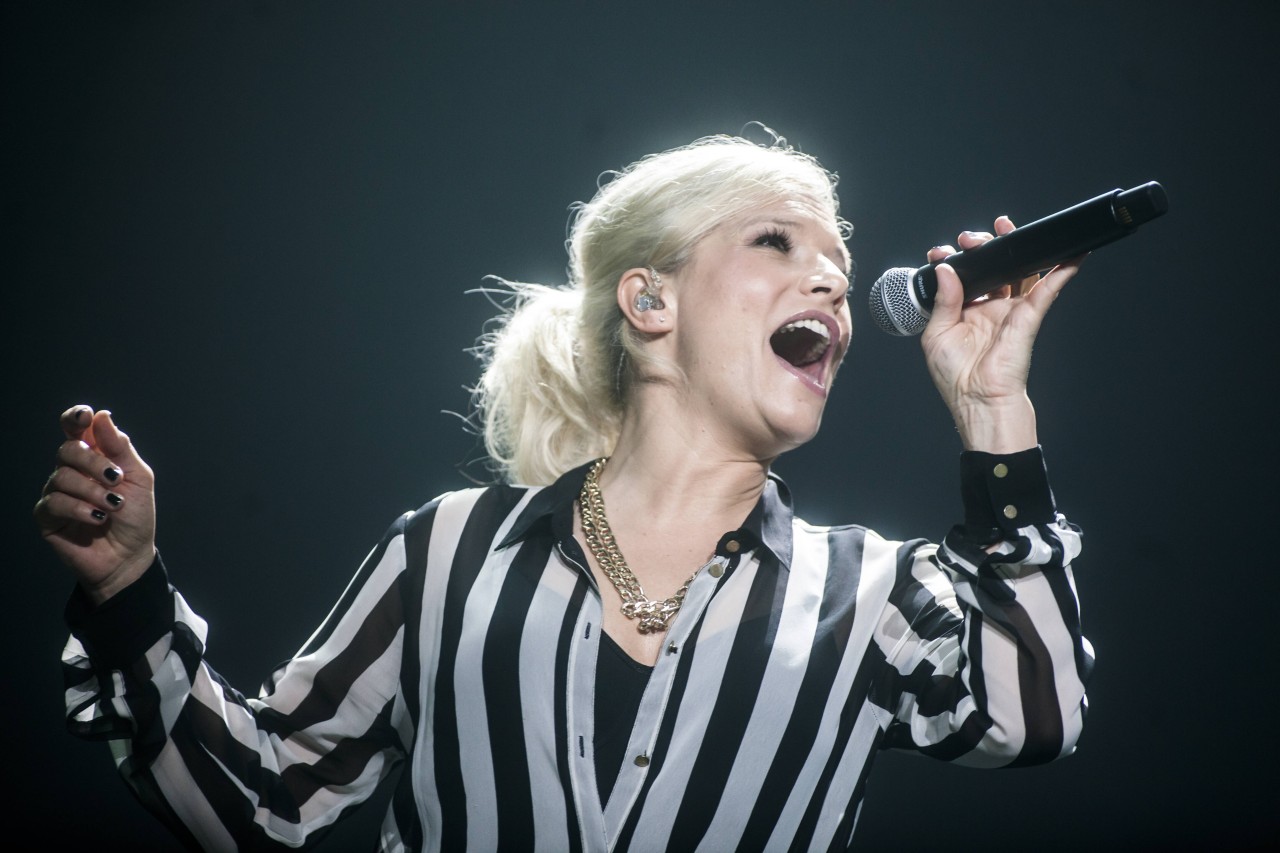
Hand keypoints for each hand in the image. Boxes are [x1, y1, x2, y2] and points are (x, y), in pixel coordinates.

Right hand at [33, 406, 156, 604]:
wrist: (130, 556)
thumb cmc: (136, 517)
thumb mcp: (138, 479)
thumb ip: (121, 448)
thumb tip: (102, 416)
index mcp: (94, 458)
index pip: (76, 429)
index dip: (75, 418)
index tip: (84, 417)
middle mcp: (72, 472)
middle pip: (67, 450)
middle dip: (93, 462)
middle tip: (116, 479)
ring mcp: (57, 493)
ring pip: (61, 476)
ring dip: (92, 491)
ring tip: (113, 506)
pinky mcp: (47, 517)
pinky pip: (53, 502)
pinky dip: (79, 509)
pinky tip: (97, 518)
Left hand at [920, 217, 1082, 451]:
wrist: (979, 401)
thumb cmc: (956, 377)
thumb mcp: (937, 334)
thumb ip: (943, 300)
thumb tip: (944, 269)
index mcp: (963, 311)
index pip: (963, 277)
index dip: (955, 260)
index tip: (943, 251)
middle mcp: (988, 308)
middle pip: (993, 268)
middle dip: (984, 246)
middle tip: (972, 238)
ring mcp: (1009, 310)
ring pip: (1019, 271)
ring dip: (1017, 247)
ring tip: (1005, 227)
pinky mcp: (1028, 316)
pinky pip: (1047, 290)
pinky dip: (1060, 271)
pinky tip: (1069, 255)